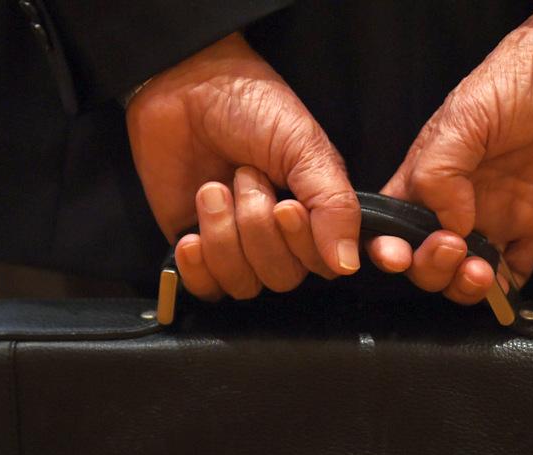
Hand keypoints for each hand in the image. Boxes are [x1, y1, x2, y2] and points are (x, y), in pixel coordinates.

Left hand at [127, 33, 358, 300]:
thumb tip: (348, 265)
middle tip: (244, 177)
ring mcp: (236, 245)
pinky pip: (205, 288)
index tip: (286, 205)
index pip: (323, 266)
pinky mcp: (196, 250)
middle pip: (281, 278)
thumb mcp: (305, 147)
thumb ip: (334, 205)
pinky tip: (191, 234)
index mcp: (315, 212)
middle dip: (257, 227)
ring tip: (214, 188)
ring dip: (225, 235)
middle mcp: (280, 236)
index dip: (303, 245)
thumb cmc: (252, 106)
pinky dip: (198, 267)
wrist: (184, 87)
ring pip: (243, 284)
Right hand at [368, 1, 532, 303]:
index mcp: (431, 173)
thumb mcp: (465, 115)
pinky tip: (504, 282)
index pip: (396, 222)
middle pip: (428, 257)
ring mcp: (501, 218)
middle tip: (451, 248)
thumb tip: (445, 224)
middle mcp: (461, 202)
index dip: (389, 247)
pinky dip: (506, 292)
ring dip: (464, 286)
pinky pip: (517, 274)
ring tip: (480, 272)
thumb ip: (440, 171)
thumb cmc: (521, 78)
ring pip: (468, 275)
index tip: (398, 255)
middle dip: (430, 268)